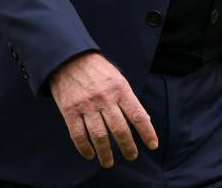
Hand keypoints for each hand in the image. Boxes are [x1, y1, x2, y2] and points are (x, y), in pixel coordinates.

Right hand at [48, 52, 157, 167]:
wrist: (68, 59)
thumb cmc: (97, 69)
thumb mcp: (118, 77)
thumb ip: (128, 98)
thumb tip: (144, 120)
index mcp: (120, 88)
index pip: (137, 114)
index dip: (147, 132)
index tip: (152, 145)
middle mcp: (104, 98)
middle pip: (119, 129)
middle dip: (127, 146)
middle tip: (132, 156)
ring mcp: (86, 105)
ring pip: (99, 136)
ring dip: (106, 153)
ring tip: (109, 162)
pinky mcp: (69, 111)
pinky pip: (78, 135)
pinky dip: (85, 148)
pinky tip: (90, 155)